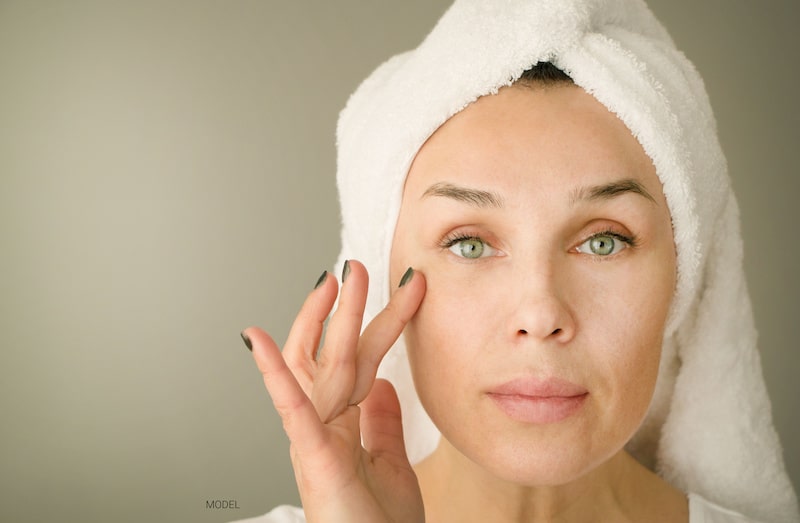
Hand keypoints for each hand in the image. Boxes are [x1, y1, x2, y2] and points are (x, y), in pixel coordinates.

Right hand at [242, 260, 425, 522]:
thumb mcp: (390, 463)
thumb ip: (382, 422)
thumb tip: (384, 386)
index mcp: (343, 424)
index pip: (360, 360)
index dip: (377, 322)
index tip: (398, 289)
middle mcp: (325, 423)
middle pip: (336, 353)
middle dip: (348, 308)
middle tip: (358, 266)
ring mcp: (314, 436)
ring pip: (320, 366)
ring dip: (325, 320)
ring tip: (333, 279)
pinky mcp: (311, 454)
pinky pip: (291, 407)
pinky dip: (273, 372)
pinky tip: (256, 337)